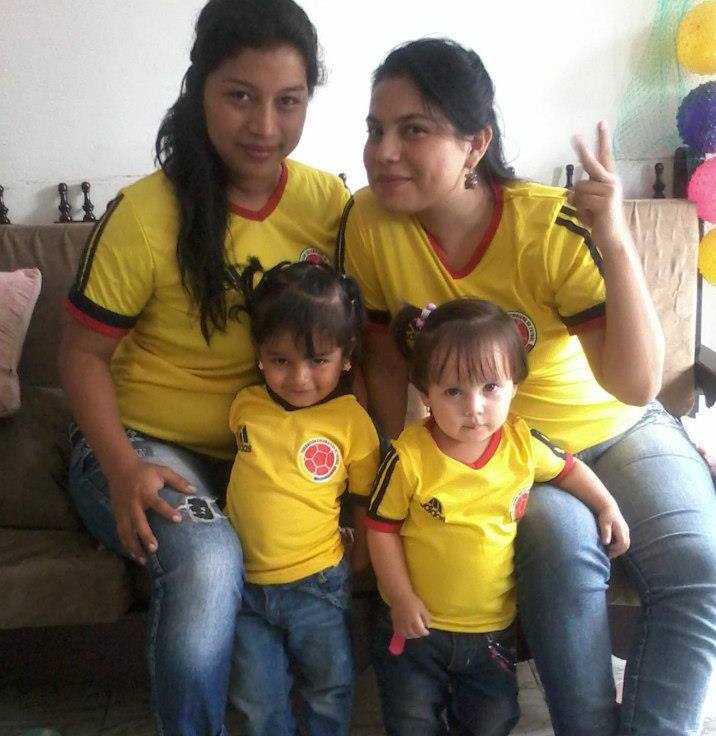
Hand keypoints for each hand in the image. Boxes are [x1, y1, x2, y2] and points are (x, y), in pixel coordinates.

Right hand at [109, 461, 194, 562]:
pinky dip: (126, 544)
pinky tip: (133, 555)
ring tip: (143, 560)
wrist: (120, 468)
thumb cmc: (145, 471)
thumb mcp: (163, 471)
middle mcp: (134, 504)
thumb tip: (194, 490)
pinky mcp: (117, 515)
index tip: (178, 519)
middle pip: (139, 522)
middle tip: (154, 549)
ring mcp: (123, 511)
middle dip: (145, 536)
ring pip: (127, 531)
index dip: (167, 511)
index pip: (157, 503)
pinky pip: (121, 532)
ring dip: (134, 546)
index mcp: (146, 492)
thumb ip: (178, 481)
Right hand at [390, 591, 430, 638]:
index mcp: (414, 620)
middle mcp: (407, 624)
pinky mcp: (395, 623)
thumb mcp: (422, 607)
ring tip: (414, 633)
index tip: (427, 631)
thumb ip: (426, 617)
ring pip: (406, 635)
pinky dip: (403, 634)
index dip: (425, 633)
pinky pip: (398, 633)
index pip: (420, 631)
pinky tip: (406, 632)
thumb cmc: (412, 600)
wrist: (399, 596)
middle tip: (421, 632)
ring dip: (411, 636)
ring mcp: (400, 624)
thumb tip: (429, 626)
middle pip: (413, 634)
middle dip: (418, 634)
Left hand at [571, 121, 629, 250]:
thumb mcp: (587, 204)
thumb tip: (569, 192)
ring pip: (579, 188)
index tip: (601, 122)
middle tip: (574, 135)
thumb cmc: (599, 220)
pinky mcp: (605, 201)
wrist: (612, 237)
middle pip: (592, 163)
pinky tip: (592, 217)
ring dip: (578, 202)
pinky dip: (581, 210)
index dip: (603, 139)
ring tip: (590, 212)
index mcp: (608, 179)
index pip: (605, 156)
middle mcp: (611, 181)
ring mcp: (609, 190)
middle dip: (583, 150)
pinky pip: (581, 200)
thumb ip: (580, 194)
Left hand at [597, 503, 629, 557]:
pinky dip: (618, 545)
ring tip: (609, 551)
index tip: (607, 550)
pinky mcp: (624, 530)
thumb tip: (606, 543)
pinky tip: (610, 545)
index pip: (622, 544)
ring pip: (626, 544)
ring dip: (618, 549)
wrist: (608, 506)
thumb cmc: (605, 515)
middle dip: (618, 551)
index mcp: (622, 530)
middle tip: (608, 554)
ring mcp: (626, 531)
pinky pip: (624, 541)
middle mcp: (626, 531)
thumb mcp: (604, 523)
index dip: (615, 549)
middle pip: (626, 546)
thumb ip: (605, 532)